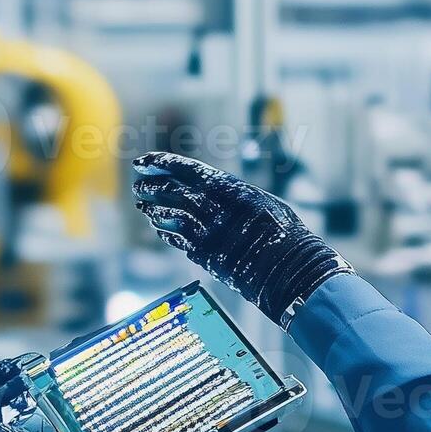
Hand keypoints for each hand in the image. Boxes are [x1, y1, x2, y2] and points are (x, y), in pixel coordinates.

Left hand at [130, 152, 349, 324]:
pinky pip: (177, 239)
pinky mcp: (205, 255)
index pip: (188, 170)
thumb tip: (212, 188)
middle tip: (139, 184)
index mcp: (231, 190)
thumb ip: (233, 194)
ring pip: (169, 215)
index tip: (144, 160)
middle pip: (172, 192)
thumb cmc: (285, 233)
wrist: (291, 270)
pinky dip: (165, 231)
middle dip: (151, 186)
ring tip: (143, 204)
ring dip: (153, 208)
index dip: (162, 163)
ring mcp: (209, 233)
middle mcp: (216, 209)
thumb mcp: (262, 202)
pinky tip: (158, 225)